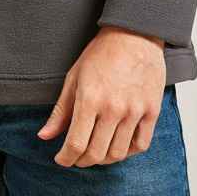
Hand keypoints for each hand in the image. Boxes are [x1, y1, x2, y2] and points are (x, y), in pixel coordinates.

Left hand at [36, 26, 165, 167]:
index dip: (65, 158)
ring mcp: (134, 111)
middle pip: (96, 153)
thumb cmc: (101, 52)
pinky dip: (127, 152)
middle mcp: (113, 108)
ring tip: (95, 152)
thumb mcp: (74, 77)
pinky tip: (118, 146)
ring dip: (103, 159)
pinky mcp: (152, 111)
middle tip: (76, 157)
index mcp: (90, 99)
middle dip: (81, 161)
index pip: (75, 144)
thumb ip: (60, 110)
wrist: (134, 34)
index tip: (61, 159)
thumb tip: (44, 136)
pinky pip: (140, 145)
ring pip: (117, 154)